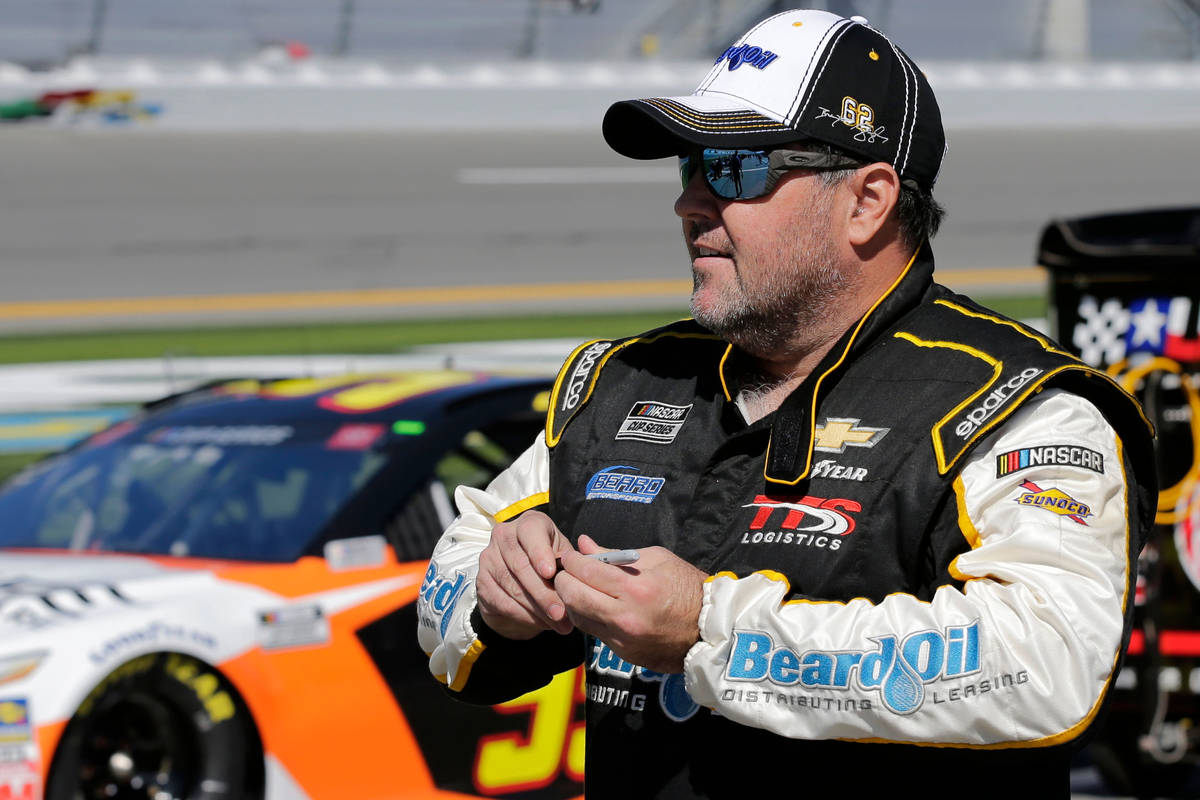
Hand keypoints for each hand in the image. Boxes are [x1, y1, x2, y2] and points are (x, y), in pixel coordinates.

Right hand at [476, 510, 575, 638]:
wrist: (522, 579)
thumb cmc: (550, 563)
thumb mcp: (563, 557)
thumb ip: (571, 562)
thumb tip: (582, 571)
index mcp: (529, 523)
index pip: (531, 533)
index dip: (540, 553)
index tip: (550, 573)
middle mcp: (505, 535)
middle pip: (521, 565)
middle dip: (544, 593)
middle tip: (561, 614)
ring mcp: (489, 558)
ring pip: (512, 586)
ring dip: (536, 609)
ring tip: (557, 623)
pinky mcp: (481, 581)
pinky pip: (501, 601)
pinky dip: (522, 615)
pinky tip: (539, 623)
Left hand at [554, 535, 707, 672]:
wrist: (709, 629)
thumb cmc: (686, 586)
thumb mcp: (656, 559)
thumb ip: (614, 553)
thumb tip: (584, 544)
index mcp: (636, 589)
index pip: (587, 572)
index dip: (572, 561)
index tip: (570, 556)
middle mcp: (625, 618)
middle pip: (574, 598)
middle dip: (563, 581)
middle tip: (565, 572)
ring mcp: (622, 639)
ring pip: (578, 618)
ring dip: (570, 601)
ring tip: (576, 587)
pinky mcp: (622, 653)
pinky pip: (593, 632)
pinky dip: (586, 616)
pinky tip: (592, 605)